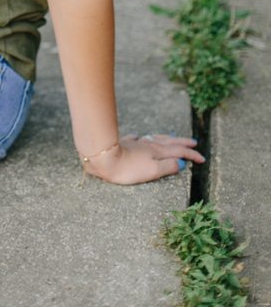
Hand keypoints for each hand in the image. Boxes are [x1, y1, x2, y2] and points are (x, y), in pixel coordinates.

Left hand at [84, 134, 203, 184]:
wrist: (104, 159)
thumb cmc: (129, 168)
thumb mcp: (153, 171)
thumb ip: (168, 167)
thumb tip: (181, 163)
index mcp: (158, 151)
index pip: (179, 152)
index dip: (192, 155)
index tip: (202, 159)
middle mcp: (148, 145)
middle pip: (169, 142)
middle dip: (182, 142)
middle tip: (193, 142)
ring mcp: (135, 143)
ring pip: (154, 138)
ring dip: (166, 138)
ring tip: (173, 136)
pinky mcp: (123, 143)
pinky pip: (134, 138)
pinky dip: (139, 137)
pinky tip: (138, 135)